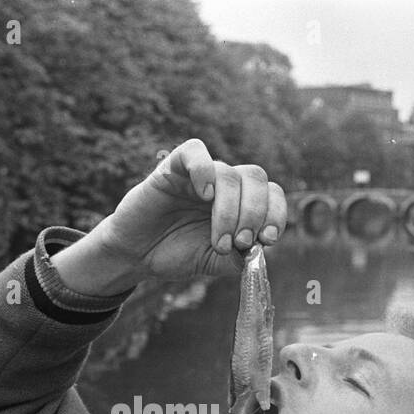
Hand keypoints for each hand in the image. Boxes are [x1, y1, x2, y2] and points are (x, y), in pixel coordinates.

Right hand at [53, 139, 286, 293]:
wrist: (137, 255)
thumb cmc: (176, 254)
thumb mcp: (214, 262)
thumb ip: (238, 259)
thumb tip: (260, 252)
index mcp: (240, 202)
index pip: (271, 193)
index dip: (276, 213)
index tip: (267, 240)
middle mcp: (224, 184)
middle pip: (257, 177)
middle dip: (254, 213)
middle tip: (240, 242)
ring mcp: (200, 174)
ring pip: (229, 172)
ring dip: (230, 210)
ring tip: (219, 240)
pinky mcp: (172, 168)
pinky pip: (194, 151)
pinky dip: (204, 171)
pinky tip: (203, 196)